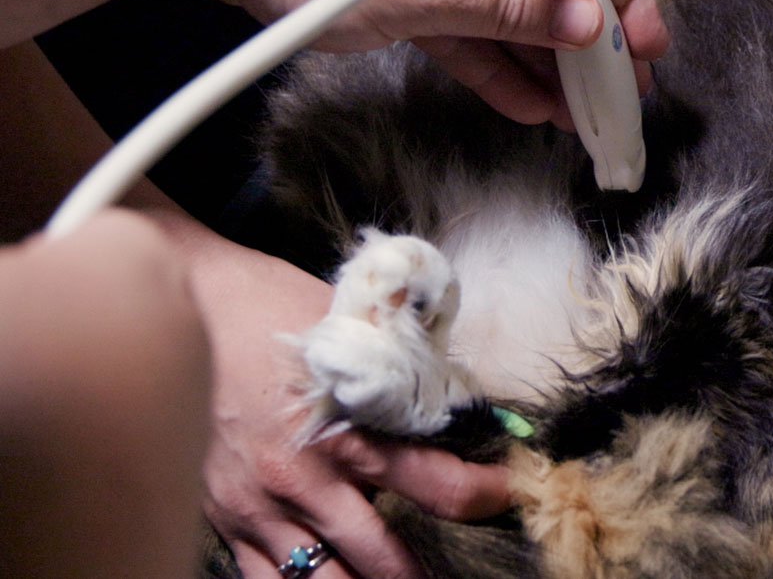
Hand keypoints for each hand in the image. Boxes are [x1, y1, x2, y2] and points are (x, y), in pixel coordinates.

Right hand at [175, 220, 509, 578]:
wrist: (181, 304)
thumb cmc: (272, 306)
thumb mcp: (356, 325)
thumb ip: (407, 368)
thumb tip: (464, 398)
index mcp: (347, 426)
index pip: (439, 486)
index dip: (486, 496)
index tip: (508, 493)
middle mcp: (304, 479)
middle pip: (385, 559)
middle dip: (428, 570)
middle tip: (459, 564)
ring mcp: (259, 507)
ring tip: (399, 577)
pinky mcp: (224, 518)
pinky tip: (330, 575)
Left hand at [187, 0, 670, 125]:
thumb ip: (516, 11)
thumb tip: (589, 25)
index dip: (627, 2)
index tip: (650, 57)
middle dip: (588, 45)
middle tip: (618, 104)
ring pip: (509, 5)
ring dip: (540, 61)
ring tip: (574, 120)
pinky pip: (464, 15)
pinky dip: (489, 54)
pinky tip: (521, 102)